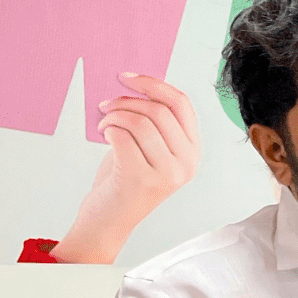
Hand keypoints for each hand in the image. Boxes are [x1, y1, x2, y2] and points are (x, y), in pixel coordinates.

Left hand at [54, 74, 201, 263]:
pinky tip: (103, 135)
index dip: (153, 84)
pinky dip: (108, 129)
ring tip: (104, 123)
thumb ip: (154, 122)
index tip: (127, 77)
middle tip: (106, 105)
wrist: (108, 220)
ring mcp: (168, 173)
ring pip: (140, 122)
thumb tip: (139, 85)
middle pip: (159, 110)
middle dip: (127, 101)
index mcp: (193, 152)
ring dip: (114, 116)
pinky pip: (123, 136)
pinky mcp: (142, 179)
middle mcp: (187, 163)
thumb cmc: (124, 181)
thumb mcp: (149, 149)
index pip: (181, 104)